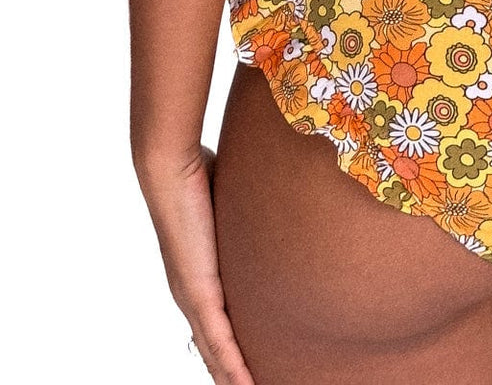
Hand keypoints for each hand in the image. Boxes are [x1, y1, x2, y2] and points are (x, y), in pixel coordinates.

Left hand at [137, 144, 254, 384]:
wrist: (171, 169)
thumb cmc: (199, 174)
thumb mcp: (232, 203)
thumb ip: (249, 212)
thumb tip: (277, 197)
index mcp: (198, 277)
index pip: (215, 327)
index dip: (231, 351)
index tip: (249, 368)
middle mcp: (191, 294)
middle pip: (213, 349)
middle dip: (232, 373)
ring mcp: (193, 296)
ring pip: (215, 353)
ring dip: (233, 377)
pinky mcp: (199, 292)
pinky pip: (218, 340)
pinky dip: (232, 367)